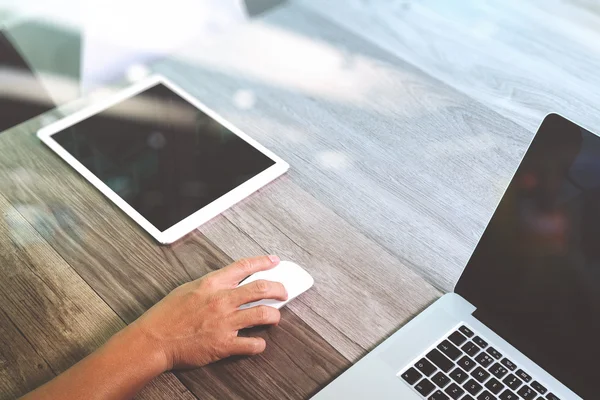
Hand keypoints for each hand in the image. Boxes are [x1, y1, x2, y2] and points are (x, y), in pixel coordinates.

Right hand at [129, 255, 287, 370]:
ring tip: (275, 317)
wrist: (153, 340)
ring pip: (263, 314)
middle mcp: (222, 300)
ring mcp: (225, 322)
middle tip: (284, 292)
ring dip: (274, 316)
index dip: (264, 262)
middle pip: (262, 288)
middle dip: (279, 289)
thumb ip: (210, 286)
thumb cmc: (166, 315)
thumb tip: (227, 283)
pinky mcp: (224, 344)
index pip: (244, 266)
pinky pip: (252, 344)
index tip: (274, 261)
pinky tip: (259, 343)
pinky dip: (260, 344)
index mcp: (212, 284)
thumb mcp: (188, 289)